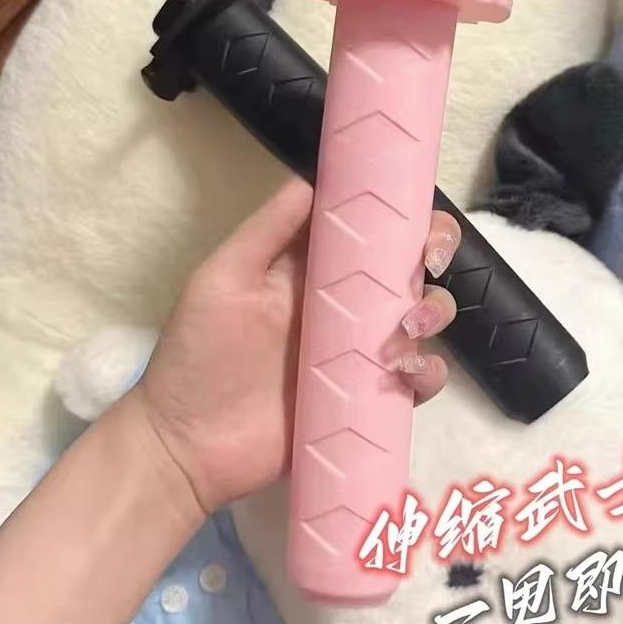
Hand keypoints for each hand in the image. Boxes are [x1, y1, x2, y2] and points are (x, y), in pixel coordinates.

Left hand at [128, 177, 461, 513]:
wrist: (188, 446)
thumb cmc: (199, 354)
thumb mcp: (224, 278)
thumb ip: (269, 228)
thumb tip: (318, 177)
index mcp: (315, 269)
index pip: (372, 228)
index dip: (405, 215)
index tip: (416, 218)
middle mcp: (348, 304)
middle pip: (410, 268)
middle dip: (434, 256)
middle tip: (425, 267)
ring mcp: (362, 352)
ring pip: (425, 318)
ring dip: (433, 313)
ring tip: (404, 331)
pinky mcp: (371, 398)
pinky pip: (420, 379)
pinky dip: (428, 372)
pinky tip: (405, 373)